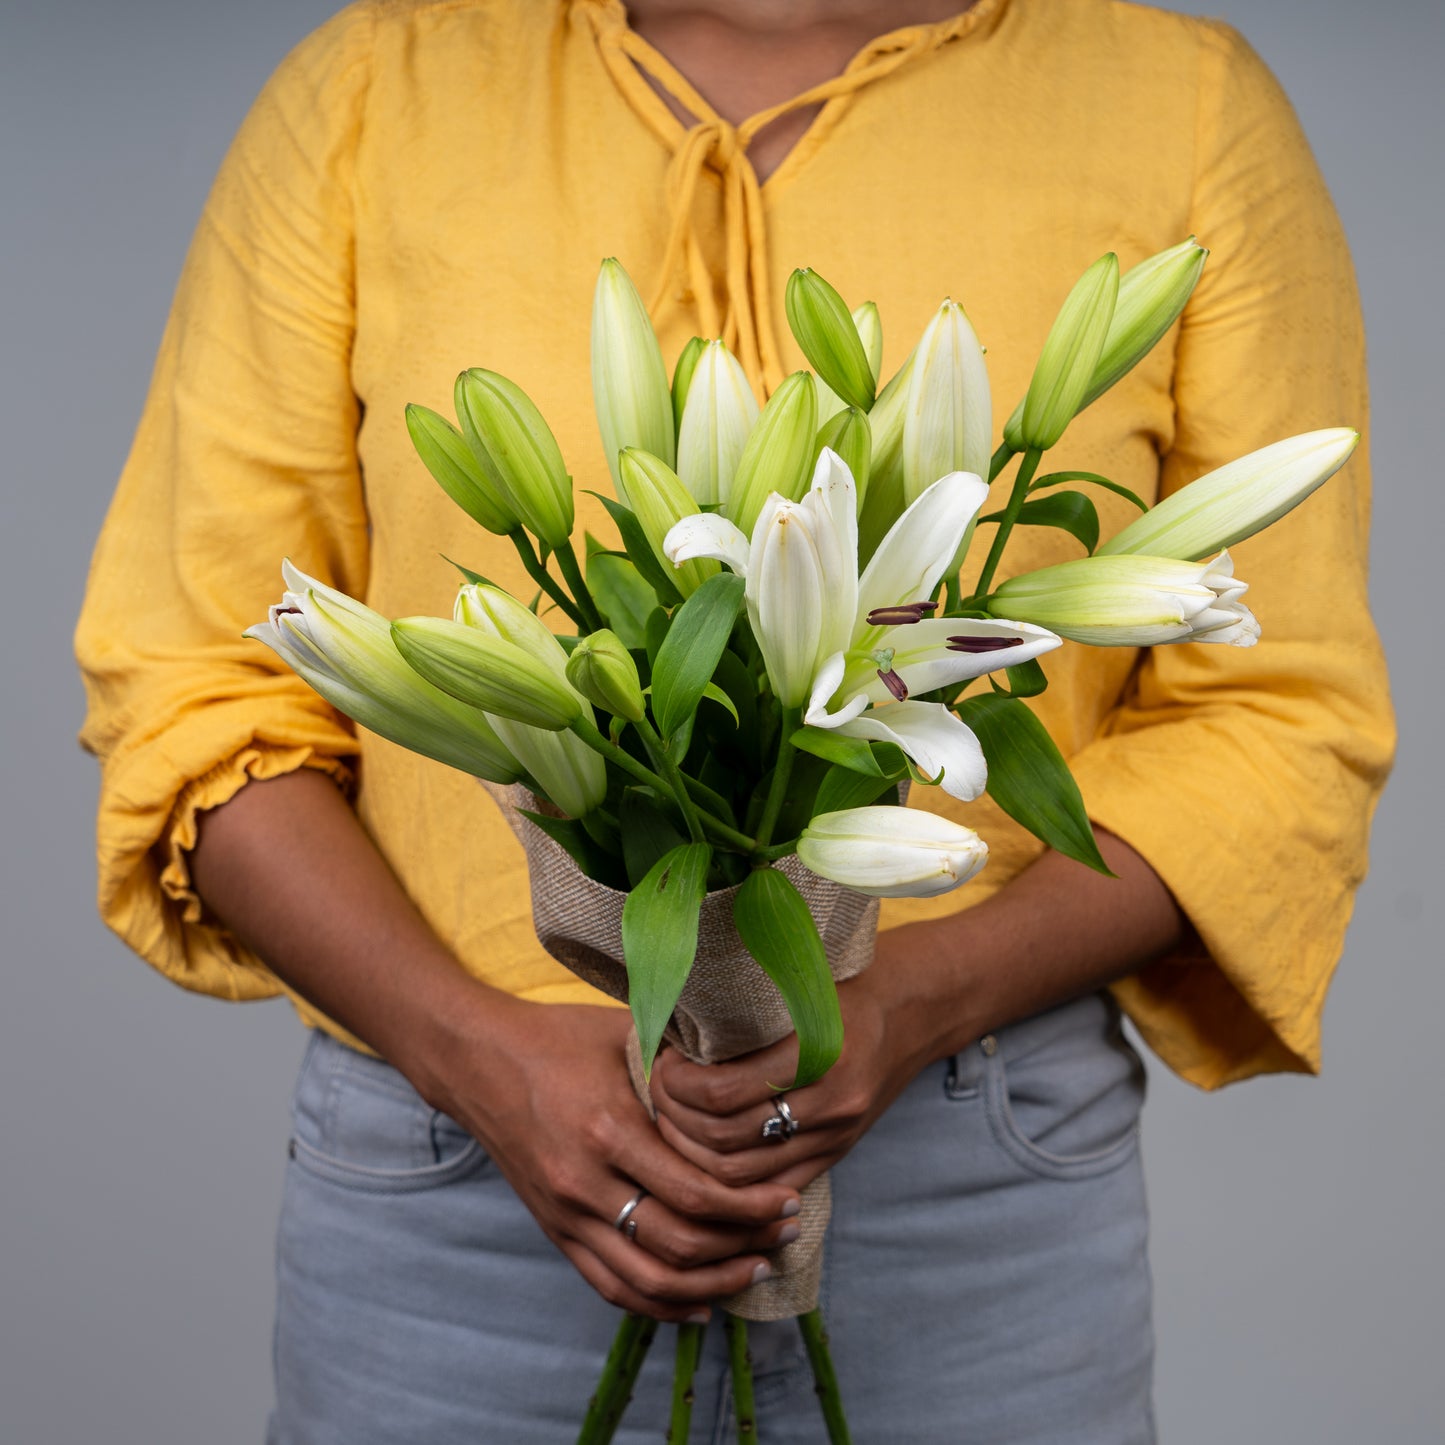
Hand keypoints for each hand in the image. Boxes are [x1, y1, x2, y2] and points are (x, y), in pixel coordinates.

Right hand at [413, 994, 802, 1322]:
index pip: (695, 1193)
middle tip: (787, 1233)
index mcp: (609, 1130)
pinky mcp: (555, 1231)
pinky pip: (611, 1287)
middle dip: (744, 1245)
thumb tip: (751, 1080)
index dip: (750, 1207)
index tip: (788, 1199)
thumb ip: (681, 1066)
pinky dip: (661, 1304)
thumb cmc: (560, 1037)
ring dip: (711, 1285)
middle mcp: (585, 1183)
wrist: (477, 1061)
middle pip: (680, 1245)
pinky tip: (702, 1303)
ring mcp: (565, 1215)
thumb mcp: (626, 1037)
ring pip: (649, 1281)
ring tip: (757, 1269)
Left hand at [648, 960, 937, 1193]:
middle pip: (724, 1139)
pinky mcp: (834, 1157)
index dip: (677, 1085)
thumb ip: (745, 1009)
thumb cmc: (842, 988)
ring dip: (691, 1154)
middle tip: (657, 1091)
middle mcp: (830, 1102)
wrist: (910, 1013)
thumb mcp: (798, 984)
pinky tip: (701, 1157)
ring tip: (671, 1120)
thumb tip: (666, 1017)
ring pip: (739, 1175)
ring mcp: (834, 1137)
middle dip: (675, 1119)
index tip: (662, 1062)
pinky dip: (727, 1183)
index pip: (722, 1093)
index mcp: (818, 1052)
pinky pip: (769, 1192)